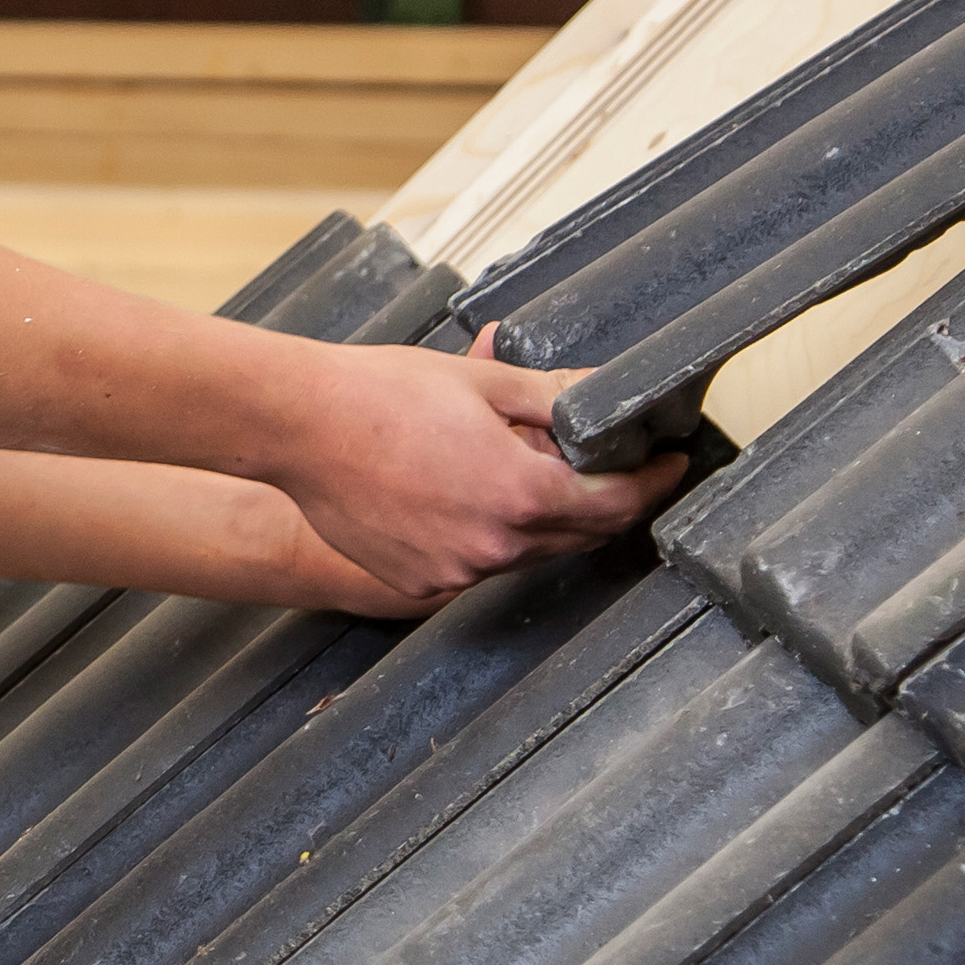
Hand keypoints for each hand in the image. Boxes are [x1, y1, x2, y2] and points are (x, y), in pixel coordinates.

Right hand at [268, 324, 678, 607]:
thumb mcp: (481, 382)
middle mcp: (493, 546)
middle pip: (577, 535)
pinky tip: (460, 494)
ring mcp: (453, 572)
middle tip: (604, 464)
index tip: (668, 465)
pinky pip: (474, 565)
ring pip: (524, 552)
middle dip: (598, 500)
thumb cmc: (378, 393)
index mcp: (520, 494)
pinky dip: (484, 536)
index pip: (616, 503)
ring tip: (512, 468)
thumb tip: (605, 395)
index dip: (651, 482)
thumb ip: (554, 398)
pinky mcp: (417, 583)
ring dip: (536, 518)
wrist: (295, 423)